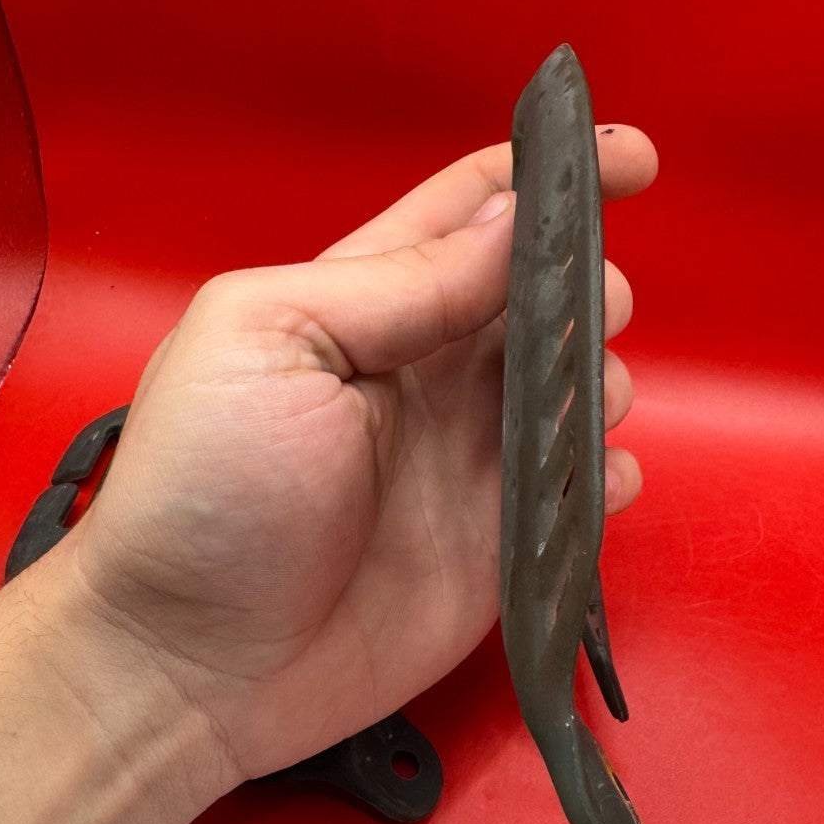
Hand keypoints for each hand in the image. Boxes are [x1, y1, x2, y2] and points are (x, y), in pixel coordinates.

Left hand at [48, 128, 656, 793]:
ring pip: (576, 386)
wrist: (192, 663)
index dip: (552, 175)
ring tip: (577, 402)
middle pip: (540, 295)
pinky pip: (581, 493)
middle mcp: (427, 371)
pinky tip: (593, 478)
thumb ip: (401, 283)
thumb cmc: (205, 491)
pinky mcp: (499, 544)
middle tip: (589, 308)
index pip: (473, 212)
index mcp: (366, 300)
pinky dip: (606, 476)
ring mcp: (468, 459)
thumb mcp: (275, 342)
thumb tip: (513, 222)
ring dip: (601, 377)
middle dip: (587, 283)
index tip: (631, 160)